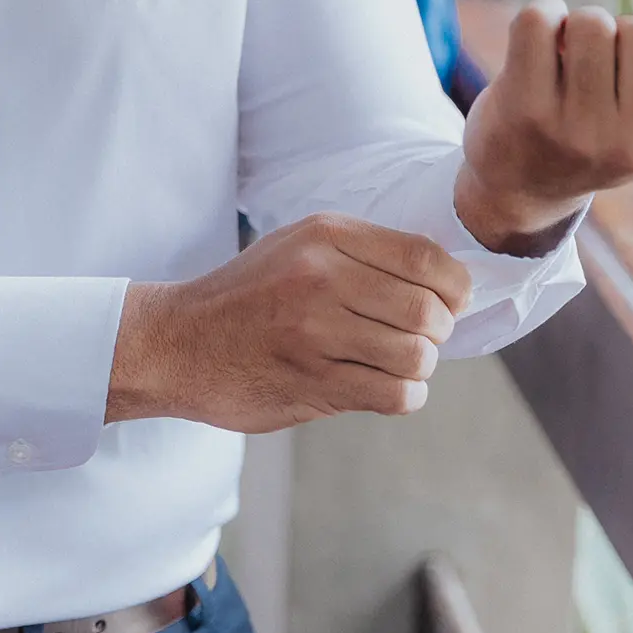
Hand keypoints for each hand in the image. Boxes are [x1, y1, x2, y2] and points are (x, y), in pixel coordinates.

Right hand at [104, 215, 472, 431]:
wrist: (177, 343)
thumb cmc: (247, 297)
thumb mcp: (297, 247)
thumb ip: (363, 255)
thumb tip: (446, 282)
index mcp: (325, 235)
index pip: (427, 257)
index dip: (455, 287)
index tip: (449, 303)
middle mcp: (321, 276)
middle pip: (428, 310)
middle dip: (436, 333)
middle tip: (415, 339)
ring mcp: (315, 331)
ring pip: (417, 356)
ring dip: (416, 368)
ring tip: (392, 365)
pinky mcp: (311, 381)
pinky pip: (395, 395)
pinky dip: (402, 396)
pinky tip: (378, 387)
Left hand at [456, 0, 632, 253]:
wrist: (524, 183)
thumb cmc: (611, 134)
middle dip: (620, 24)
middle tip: (601, 57)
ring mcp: (580, 131)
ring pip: (592, 21)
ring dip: (578, 22)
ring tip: (569, 57)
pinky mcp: (525, 111)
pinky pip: (538, 19)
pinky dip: (540, 14)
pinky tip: (538, 45)